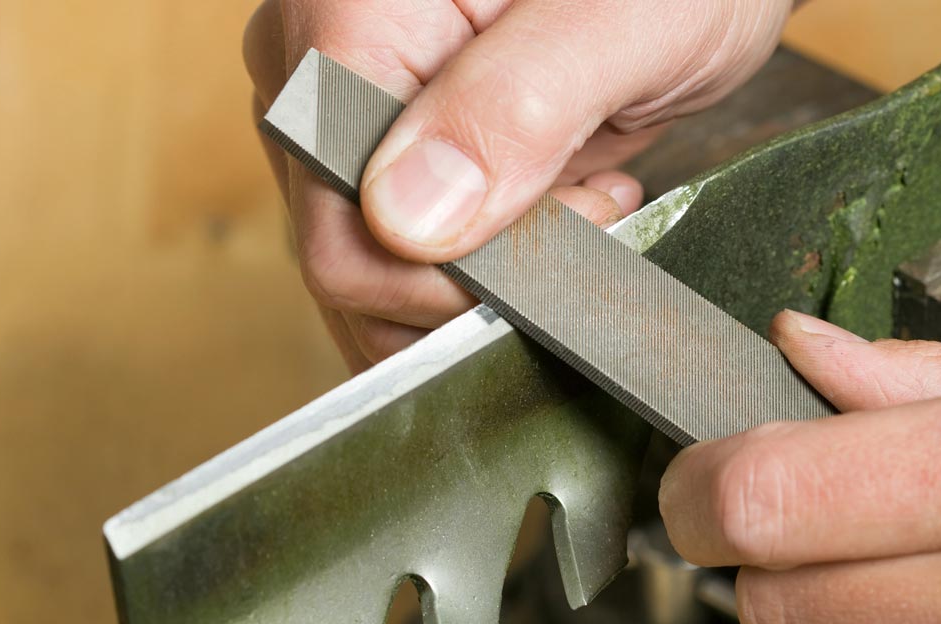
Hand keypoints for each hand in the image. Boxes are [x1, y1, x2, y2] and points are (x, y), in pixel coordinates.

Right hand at [244, 0, 792, 369]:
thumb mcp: (622, 18)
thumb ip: (514, 107)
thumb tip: (405, 223)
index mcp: (344, 19)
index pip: (343, 228)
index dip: (457, 270)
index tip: (575, 215)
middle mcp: (318, 76)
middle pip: (349, 262)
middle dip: (478, 277)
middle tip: (590, 206)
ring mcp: (345, 122)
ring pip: (371, 278)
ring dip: (484, 280)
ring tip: (578, 199)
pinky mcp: (386, 156)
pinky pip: (401, 263)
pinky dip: (482, 269)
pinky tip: (553, 204)